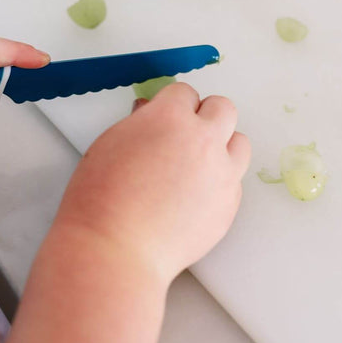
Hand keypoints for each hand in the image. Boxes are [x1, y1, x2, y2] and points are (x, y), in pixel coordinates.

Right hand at [54, 82, 249, 287]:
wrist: (115, 249)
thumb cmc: (102, 199)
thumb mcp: (111, 144)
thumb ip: (140, 123)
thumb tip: (152, 114)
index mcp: (170, 118)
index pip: (185, 92)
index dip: (172, 104)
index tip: (165, 115)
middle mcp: (203, 141)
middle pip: (224, 109)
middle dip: (204, 116)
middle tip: (184, 133)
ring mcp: (222, 174)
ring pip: (240, 143)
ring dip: (222, 146)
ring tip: (197, 164)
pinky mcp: (229, 205)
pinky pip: (235, 182)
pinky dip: (219, 182)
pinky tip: (194, 195)